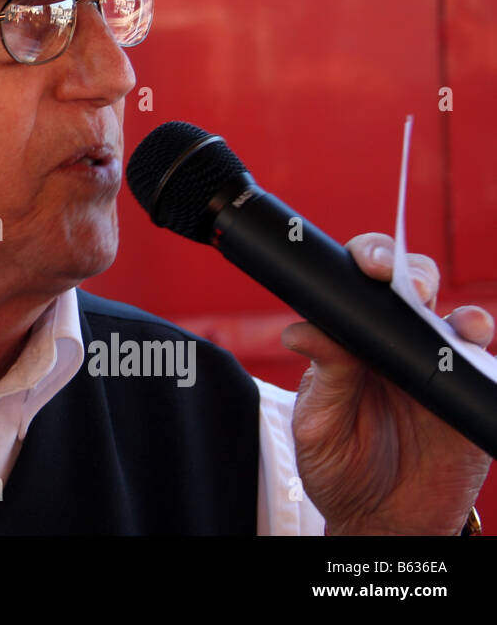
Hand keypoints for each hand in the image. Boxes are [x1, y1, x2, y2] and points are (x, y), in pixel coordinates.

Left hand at [281, 232, 493, 534]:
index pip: (359, 284)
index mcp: (352, 339)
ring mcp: (438, 367)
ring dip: (463, 316)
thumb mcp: (318, 423)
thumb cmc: (340, 465)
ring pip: (461, 321)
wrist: (379, 518)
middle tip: (408, 288)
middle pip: (415, 286)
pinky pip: (487, 367)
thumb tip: (300, 330)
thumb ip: (323, 376)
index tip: (366, 265)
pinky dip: (486, 356)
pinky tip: (477, 356)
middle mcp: (396, 343)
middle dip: (414, 275)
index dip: (367, 261)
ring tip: (455, 327)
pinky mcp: (470, 397)